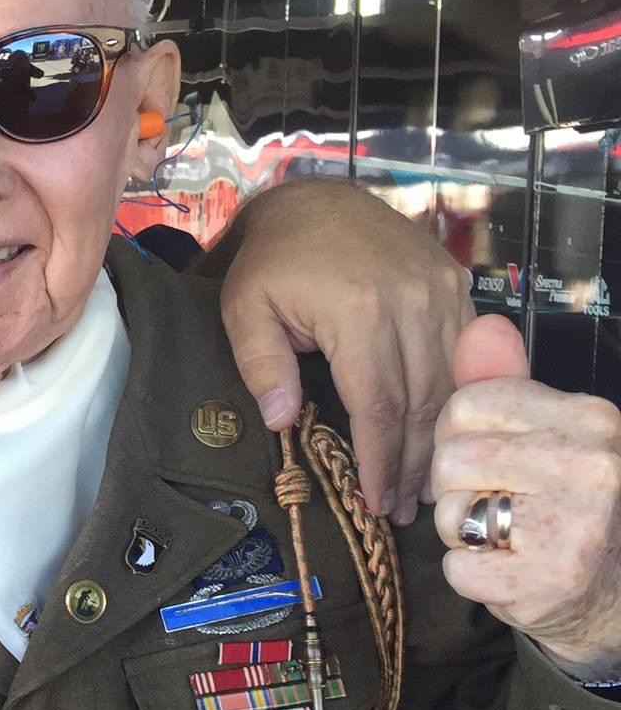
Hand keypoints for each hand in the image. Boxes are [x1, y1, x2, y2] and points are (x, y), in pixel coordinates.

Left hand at [216, 178, 471, 522]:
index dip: (380, 460)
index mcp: (360, 311)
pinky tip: (444, 431)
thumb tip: (283, 424)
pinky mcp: (454, 282)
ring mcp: (441, 289)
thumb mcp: (245, 310)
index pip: (380, 405)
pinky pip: (463, 351)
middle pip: (423, 401)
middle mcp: (412, 301)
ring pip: (450, 381)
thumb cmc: (271, 262)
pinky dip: (457, 395)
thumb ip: (262, 367)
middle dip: (414, 463)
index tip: (375, 503)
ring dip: (439, 437)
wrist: (312, 199)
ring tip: (423, 486)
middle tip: (403, 510)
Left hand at [431, 314, 620, 679]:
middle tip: (499, 504)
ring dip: (462, 531)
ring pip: (451, 513)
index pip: (469, 404)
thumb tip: (482, 328)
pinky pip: (457, 567)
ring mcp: (574, 525)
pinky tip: (511, 571)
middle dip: (456, 488)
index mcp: (588, 418)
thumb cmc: (569, 505)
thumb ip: (507, 384)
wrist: (614, 588)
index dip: (457, 435)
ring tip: (507, 536)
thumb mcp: (550, 434)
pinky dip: (472, 576)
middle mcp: (589, 464)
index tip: (488, 458)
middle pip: (452, 458)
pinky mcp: (548, 580)